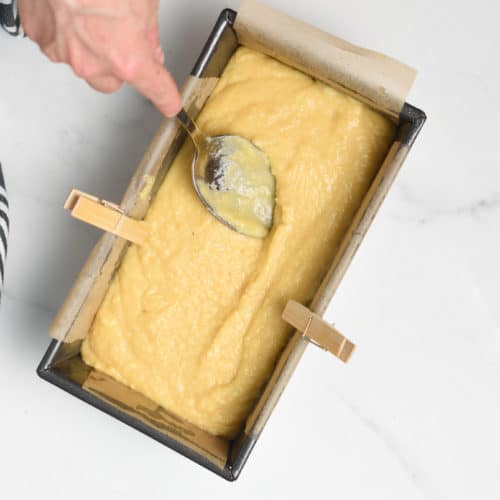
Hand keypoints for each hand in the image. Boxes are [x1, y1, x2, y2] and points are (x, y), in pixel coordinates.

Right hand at [19, 0, 181, 116]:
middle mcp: (93, 62)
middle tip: (123, 38)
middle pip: (113, 82)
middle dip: (120, 67)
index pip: (156, 89)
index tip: (169, 102)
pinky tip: (72, 10)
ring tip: (94, 14)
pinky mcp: (40, 36)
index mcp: (126, 57)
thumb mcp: (145, 2)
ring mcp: (63, 51)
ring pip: (84, 64)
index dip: (165, 96)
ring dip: (92, 49)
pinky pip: (59, 44)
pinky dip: (66, 32)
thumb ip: (149, 33)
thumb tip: (149, 46)